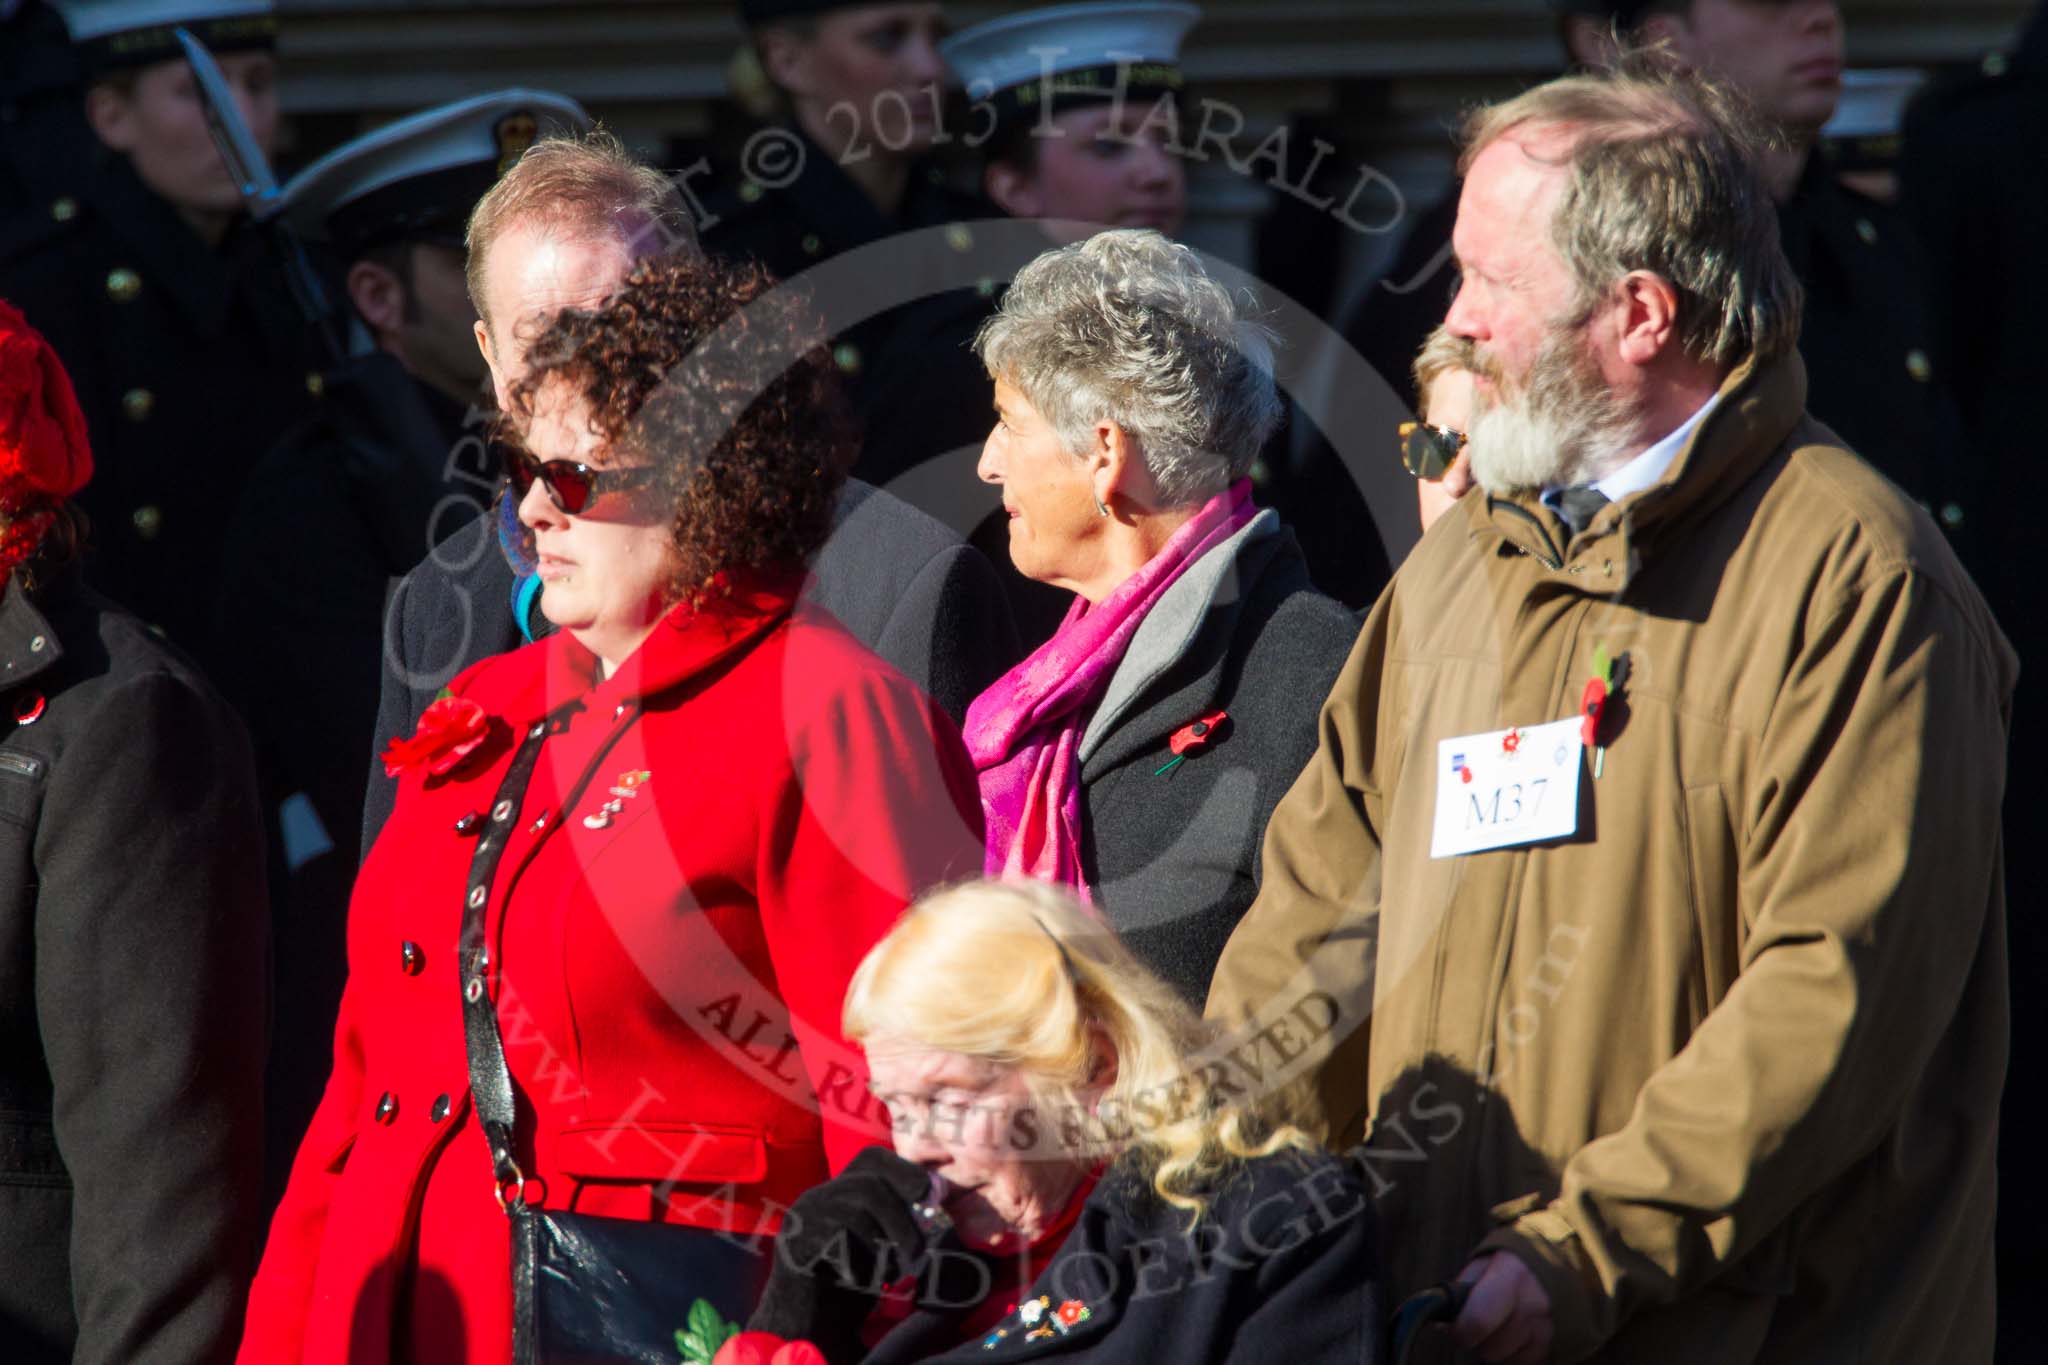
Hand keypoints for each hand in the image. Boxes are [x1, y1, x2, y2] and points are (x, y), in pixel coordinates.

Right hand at [748, 1148, 937, 1353]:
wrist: (805, 1329)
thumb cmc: (848, 1286)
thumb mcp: (878, 1245)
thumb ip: (899, 1218)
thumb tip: (936, 1190)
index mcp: (837, 1190)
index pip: (872, 1158)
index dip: (905, 1170)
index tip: (930, 1195)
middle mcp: (816, 1198)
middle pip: (870, 1186)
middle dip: (902, 1220)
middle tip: (917, 1252)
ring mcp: (801, 1220)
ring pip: (856, 1213)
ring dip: (884, 1246)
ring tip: (888, 1274)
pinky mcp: (794, 1246)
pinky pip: (837, 1242)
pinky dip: (859, 1265)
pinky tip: (859, 1283)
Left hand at [1450, 1252, 1552, 1364]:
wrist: (1559, 1262)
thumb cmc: (1511, 1264)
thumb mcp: (1484, 1263)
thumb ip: (1461, 1290)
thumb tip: (1442, 1325)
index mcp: (1511, 1276)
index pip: (1479, 1319)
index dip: (1460, 1332)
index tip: (1455, 1329)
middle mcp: (1533, 1304)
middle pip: (1491, 1348)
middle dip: (1477, 1340)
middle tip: (1479, 1322)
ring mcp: (1547, 1327)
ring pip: (1505, 1360)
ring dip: (1496, 1347)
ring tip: (1500, 1323)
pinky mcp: (1554, 1344)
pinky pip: (1522, 1363)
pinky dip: (1513, 1353)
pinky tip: (1515, 1333)